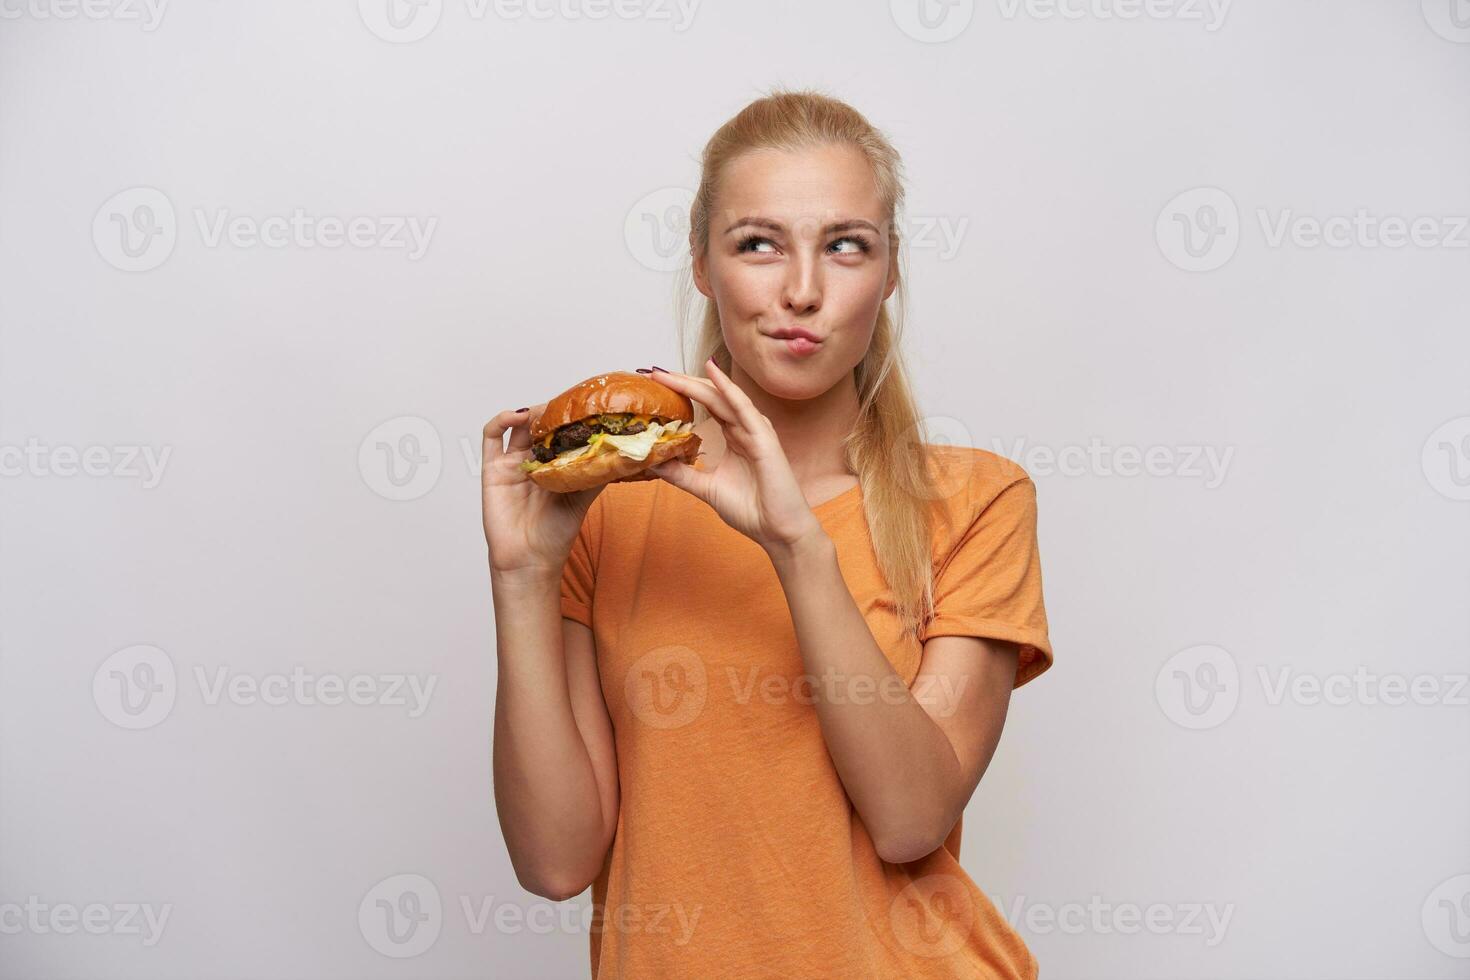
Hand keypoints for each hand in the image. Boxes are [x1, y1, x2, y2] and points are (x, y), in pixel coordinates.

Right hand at [481, 405, 605, 575]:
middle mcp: (532, 460)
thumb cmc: (555, 534)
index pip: (560, 431)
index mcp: (553, 465)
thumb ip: (595, 473)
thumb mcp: (584, 497)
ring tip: (545, 411)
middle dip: (552, 411)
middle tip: (567, 403)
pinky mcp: (492, 469)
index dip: (569, 417)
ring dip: (531, 413)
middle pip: (539, 424)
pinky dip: (501, 420)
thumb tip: (621, 451)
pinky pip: (490, 437)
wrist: (531, 560)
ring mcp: (511, 463)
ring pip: (517, 426)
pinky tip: (517, 416)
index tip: (585, 404)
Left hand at [645, 358, 826, 556]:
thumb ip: (683, 473)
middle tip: (653, 372)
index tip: (655, 383)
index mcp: (735, 435)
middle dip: (681, 382)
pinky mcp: (764, 439)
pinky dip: (727, 389)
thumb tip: (653, 463)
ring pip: (722, 397)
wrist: (777, 531)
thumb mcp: (706, 487)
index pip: (707, 404)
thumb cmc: (751, 509)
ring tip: (668, 373)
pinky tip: (711, 372)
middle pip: (711, 395)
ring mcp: (756, 430)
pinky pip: (743, 408)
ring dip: (695, 383)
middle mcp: (745, 427)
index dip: (682, 392)